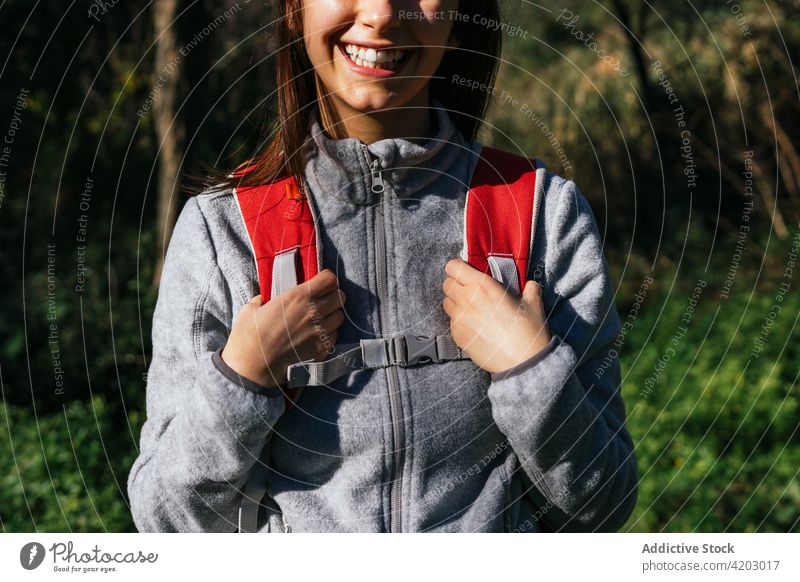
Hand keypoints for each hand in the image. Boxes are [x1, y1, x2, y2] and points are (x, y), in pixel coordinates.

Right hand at [221, 269, 346, 387]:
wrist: (252, 368)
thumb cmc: (248, 337)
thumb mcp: (251, 309)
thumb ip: (263, 300)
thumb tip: (264, 300)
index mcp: (298, 297)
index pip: (329, 279)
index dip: (326, 280)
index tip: (320, 283)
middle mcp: (314, 312)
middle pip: (340, 297)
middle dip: (332, 297)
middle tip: (322, 301)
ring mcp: (320, 332)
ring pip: (339, 317)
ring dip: (332, 316)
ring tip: (319, 320)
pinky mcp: (322, 350)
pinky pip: (334, 336)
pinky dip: (328, 334)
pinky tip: (315, 337)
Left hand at [442, 258, 551, 373]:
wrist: (522, 362)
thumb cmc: (528, 330)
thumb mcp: (533, 304)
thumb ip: (530, 289)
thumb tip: (531, 284)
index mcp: (483, 285)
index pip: (453, 266)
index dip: (458, 268)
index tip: (466, 273)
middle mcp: (467, 299)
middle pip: (446, 284)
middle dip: (456, 285)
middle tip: (470, 292)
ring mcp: (459, 318)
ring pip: (446, 303)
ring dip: (455, 303)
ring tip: (472, 310)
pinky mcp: (457, 335)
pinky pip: (451, 321)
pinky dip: (459, 321)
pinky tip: (475, 327)